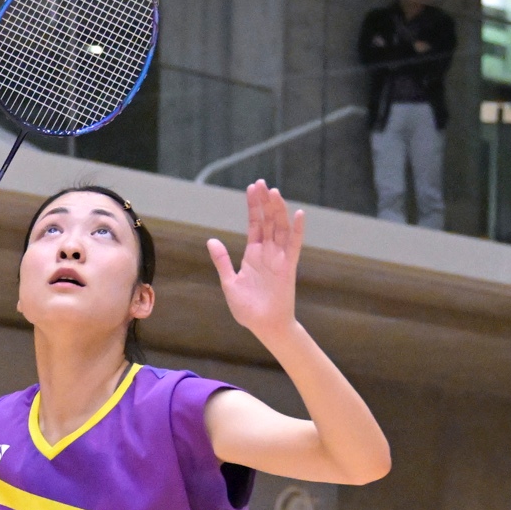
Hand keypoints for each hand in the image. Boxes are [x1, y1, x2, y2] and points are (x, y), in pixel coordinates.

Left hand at [206, 180, 302, 345]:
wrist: (263, 326)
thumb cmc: (247, 309)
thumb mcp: (230, 282)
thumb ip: (222, 261)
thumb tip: (211, 240)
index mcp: (253, 254)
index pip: (254, 224)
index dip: (253, 206)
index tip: (252, 188)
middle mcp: (268, 253)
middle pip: (267, 221)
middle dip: (264, 202)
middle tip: (261, 183)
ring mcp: (279, 259)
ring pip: (280, 228)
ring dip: (278, 210)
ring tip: (274, 192)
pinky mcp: (288, 267)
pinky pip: (294, 245)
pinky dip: (297, 230)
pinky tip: (298, 213)